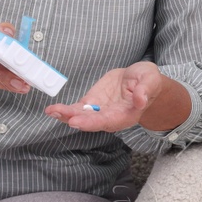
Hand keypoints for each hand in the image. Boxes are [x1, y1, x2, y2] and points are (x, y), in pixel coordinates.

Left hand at [44, 61, 164, 131]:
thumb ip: (145, 89)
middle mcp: (111, 118)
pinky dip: (65, 110)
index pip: (107, 121)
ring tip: (51, 111)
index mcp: (126, 115)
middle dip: (73, 118)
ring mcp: (100, 112)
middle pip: (90, 122)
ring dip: (65, 115)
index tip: (76, 121)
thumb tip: (141, 100)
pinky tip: (52, 110)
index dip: (91, 122)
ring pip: (81, 117)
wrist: (139, 80)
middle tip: (58, 113)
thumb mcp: (150, 80)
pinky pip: (77, 109)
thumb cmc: (147, 81)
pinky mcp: (92, 104)